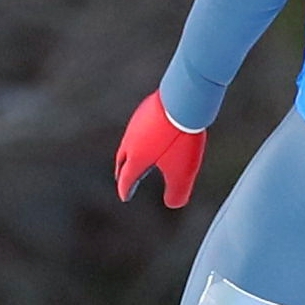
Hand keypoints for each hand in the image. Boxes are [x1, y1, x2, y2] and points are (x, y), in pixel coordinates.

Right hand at [115, 91, 206, 207]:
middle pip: (121, 160)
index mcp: (136, 158)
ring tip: (134, 157)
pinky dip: (140, 137)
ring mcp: (136, 122)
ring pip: (128, 142)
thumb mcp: (182, 172)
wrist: (182, 100)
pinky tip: (148, 135)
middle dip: (121, 171)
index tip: (125, 197)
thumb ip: (177, 192)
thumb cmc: (181, 139)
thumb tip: (173, 204)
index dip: (125, 189)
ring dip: (128, 153)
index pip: (126, 178)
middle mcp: (131, 140)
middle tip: (121, 178)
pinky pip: (138, 127)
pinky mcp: (145, 109)